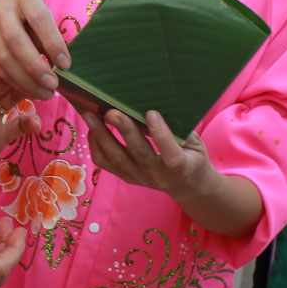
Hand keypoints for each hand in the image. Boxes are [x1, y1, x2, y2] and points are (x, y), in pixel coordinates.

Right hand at [0, 0, 69, 99]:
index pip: (39, 18)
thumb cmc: (32, 19)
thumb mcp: (44, 19)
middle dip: (35, 67)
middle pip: (15, 40)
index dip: (53, 43)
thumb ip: (51, 38)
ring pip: (4, 58)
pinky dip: (16, 82)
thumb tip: (62, 67)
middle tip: (53, 85)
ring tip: (44, 93)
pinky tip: (30, 90)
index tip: (66, 65)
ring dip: (25, 80)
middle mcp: (0, 6)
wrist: (0, 16)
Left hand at [81, 107, 262, 236]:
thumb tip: (158, 101)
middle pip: (138, 153)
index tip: (152, 113)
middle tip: (111, 111)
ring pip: (116, 158)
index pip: (171, 155)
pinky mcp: (126, 177)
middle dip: (123, 130)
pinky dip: (96, 143)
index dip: (161, 135)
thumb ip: (180, 128)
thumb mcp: (196, 143)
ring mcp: (139, 178)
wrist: (187, 186)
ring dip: (101, 135)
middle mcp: (157, 176)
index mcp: (181, 167)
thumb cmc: (192, 156)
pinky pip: (105, 162)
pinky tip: (93, 127)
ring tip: (90, 114)